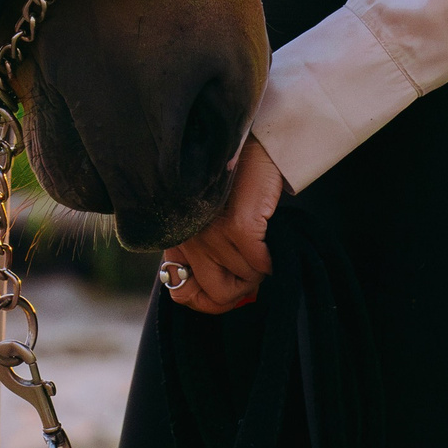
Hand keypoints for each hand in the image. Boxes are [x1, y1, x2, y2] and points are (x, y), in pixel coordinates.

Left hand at [159, 138, 282, 314]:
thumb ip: (203, 255)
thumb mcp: (207, 222)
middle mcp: (189, 237)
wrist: (251, 146)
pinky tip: (269, 241)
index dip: (209, 301)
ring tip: (262, 245)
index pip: (181, 293)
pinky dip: (271, 260)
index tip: (230, 288)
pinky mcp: (238, 226)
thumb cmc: (232, 185)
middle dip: (242, 289)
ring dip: (260, 269)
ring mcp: (211, 232)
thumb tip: (216, 298)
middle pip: (217, 294)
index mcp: (177, 238)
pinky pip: (260, 265)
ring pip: (245, 279)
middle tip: (254, 271)